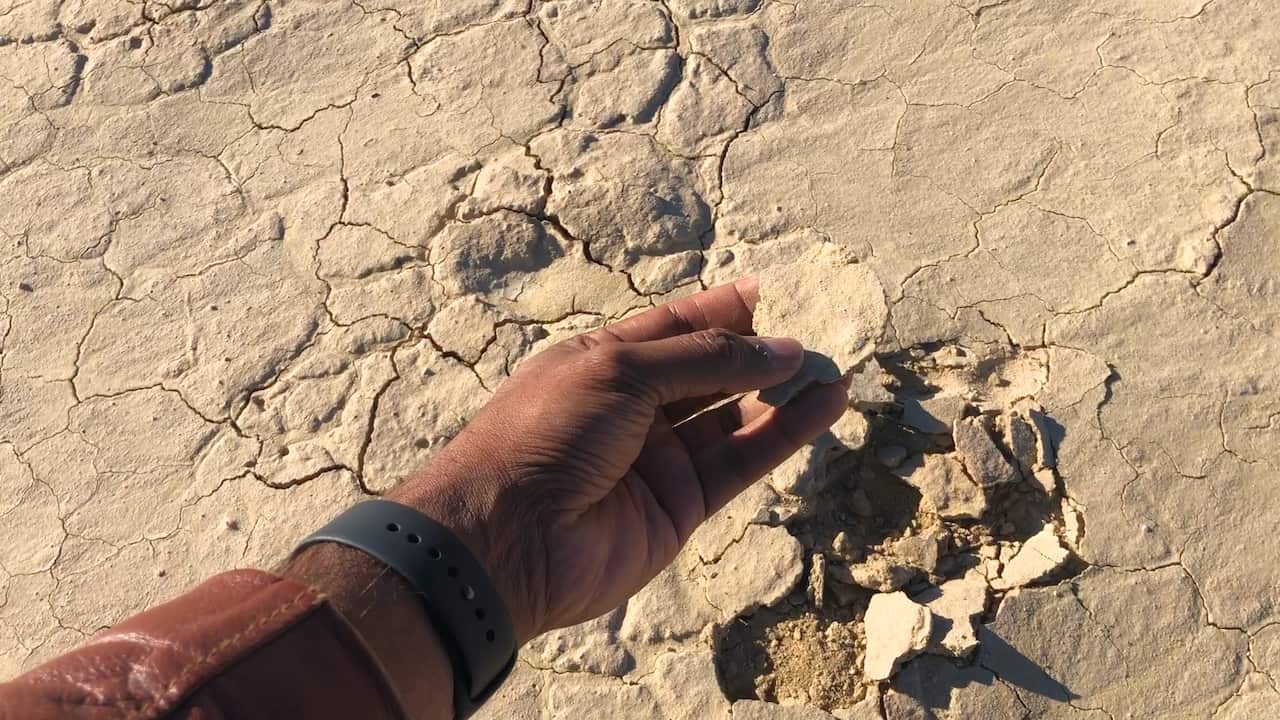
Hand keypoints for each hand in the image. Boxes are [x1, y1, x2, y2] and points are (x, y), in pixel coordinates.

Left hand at [391, 277, 850, 642]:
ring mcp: (658, 459)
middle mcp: (634, 408)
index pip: (673, 327)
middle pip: (710, 371)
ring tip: (836, 367)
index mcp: (604, 363)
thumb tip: (781, 350)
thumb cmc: (548, 432)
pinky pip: (742, 461)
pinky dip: (785, 433)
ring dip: (785, 392)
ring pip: (734, 416)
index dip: (721, 311)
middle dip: (762, 351)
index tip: (772, 292)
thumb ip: (705, 358)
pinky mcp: (682, 505)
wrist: (509, 537)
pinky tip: (825, 405)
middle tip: (820, 330)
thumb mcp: (621, 371)